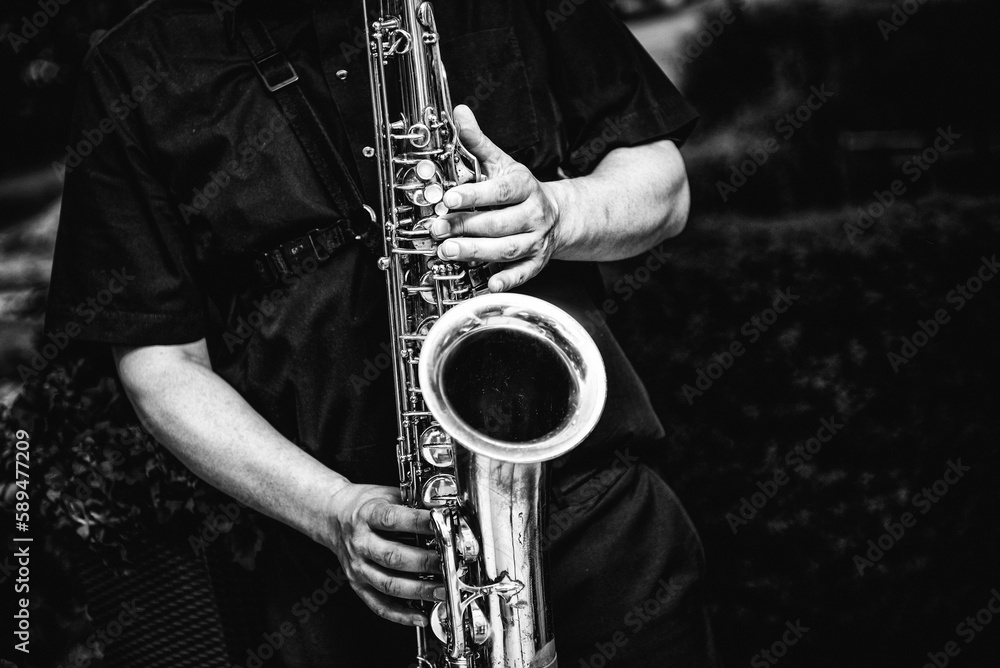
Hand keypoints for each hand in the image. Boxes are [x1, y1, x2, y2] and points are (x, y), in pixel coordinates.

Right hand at [321, 483, 442, 626]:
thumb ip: (411, 502)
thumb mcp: (386, 494)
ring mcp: (357, 567)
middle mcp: (360, 543)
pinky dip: (400, 614)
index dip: (418, 522)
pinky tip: (420, 616)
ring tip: (442, 591)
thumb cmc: (364, 506)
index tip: (441, 523)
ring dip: (419, 590)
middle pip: (393, 556)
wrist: (333, 516)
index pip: (393, 520)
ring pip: (389, 584)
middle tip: (448, 563)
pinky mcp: (358, 584)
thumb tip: (442, 510)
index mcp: (367, 515)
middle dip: (424, 562)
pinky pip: (379, 604)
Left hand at [430, 104, 563, 291]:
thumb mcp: (500, 162)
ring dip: (477, 252)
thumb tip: (459, 113)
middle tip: (437, 229)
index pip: (500, 191)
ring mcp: (536, 239)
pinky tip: (489, 284)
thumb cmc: (520, 189)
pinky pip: (523, 273)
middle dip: (465, 227)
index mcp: (524, 187)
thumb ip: (477, 142)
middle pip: (498, 223)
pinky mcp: (537, 261)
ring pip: (507, 249)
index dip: (474, 195)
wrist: (558, 214)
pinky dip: (507, 280)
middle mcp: (533, 214)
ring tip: (449, 252)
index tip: (450, 197)